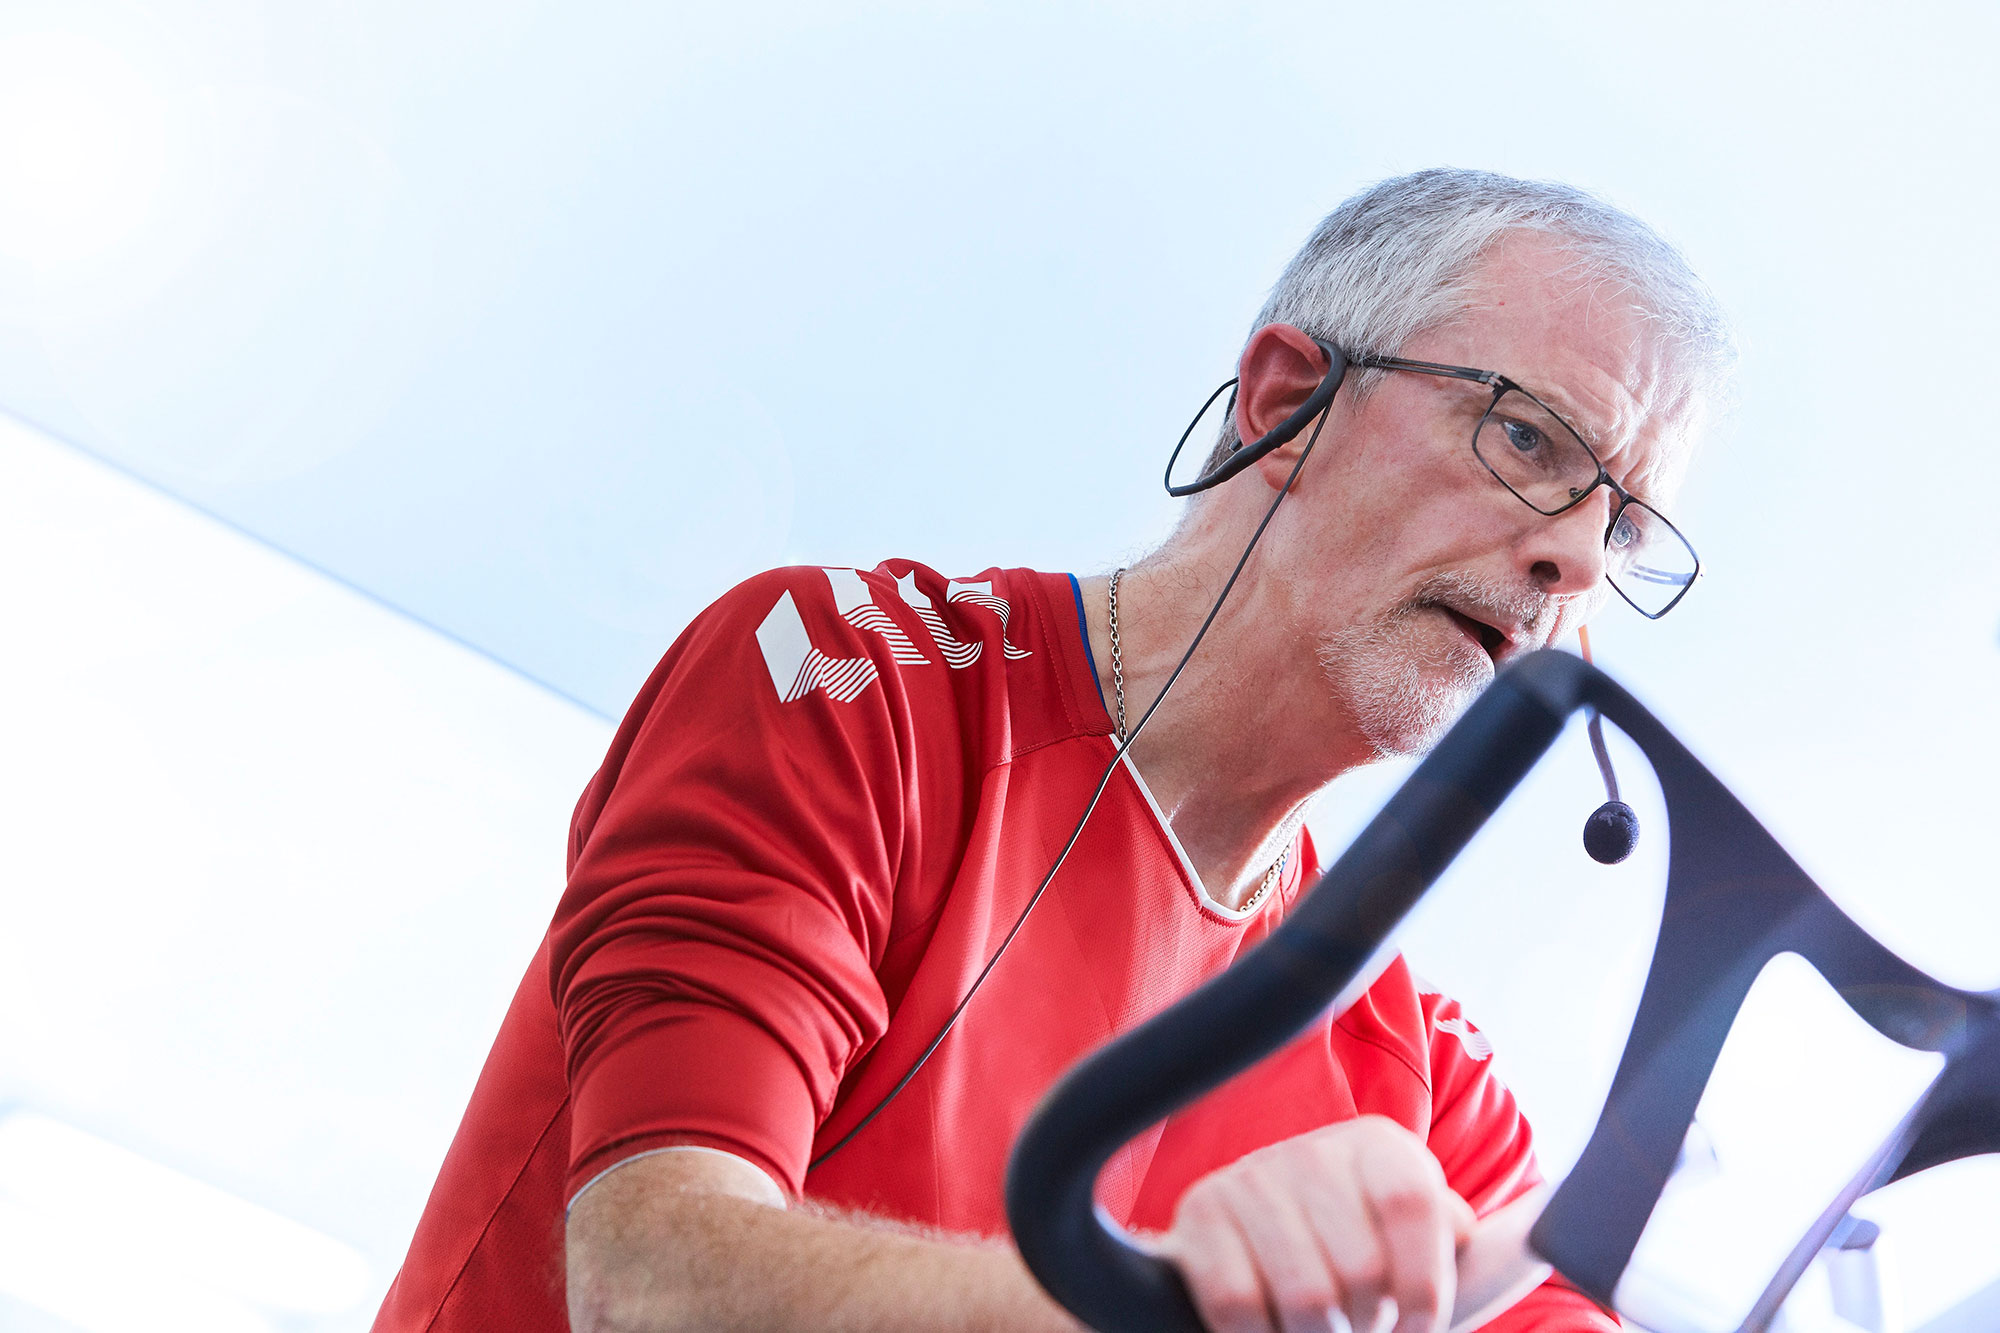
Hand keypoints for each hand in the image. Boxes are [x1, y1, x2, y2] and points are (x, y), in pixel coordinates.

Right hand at [1154, 1116, 1545, 1332]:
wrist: (1260, 1255)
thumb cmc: (1365, 1263)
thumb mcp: (1432, 1251)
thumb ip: (1493, 1246)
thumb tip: (1558, 1226)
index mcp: (1382, 1148)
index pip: (1413, 1209)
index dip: (1424, 1287)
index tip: (1421, 1324)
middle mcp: (1312, 1148)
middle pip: (1358, 1268)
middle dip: (1367, 1323)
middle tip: (1362, 1324)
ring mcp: (1248, 1178)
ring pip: (1303, 1297)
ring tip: (1323, 1329)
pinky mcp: (1196, 1215)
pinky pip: (1237, 1304)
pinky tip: (1273, 1328)